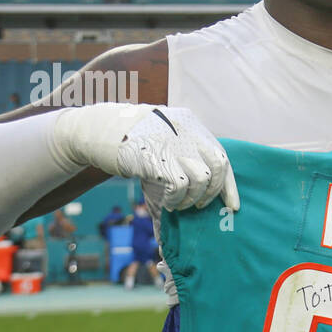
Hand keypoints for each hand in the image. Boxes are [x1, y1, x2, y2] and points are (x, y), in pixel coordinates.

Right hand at [56, 103, 239, 211]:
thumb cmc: (133, 147)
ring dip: (192, 199)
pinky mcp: (158, 156)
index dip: (229, 184)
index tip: (233, 206)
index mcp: (192, 126)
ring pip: (202, 178)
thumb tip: (188, 204)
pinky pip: (180, 185)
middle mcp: (187, 131)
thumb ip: (180, 170)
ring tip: (178, 204)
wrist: (98, 131)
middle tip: (198, 206)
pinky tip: (167, 202)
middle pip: (218, 166)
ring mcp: (173, 142)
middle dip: (212, 193)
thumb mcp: (161, 150)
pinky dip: (176, 200)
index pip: (222, 156)